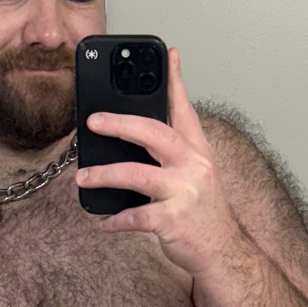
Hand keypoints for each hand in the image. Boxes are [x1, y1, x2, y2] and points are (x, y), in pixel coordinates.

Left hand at [77, 49, 243, 277]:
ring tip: (82, 177)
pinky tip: (103, 220)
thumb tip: (136, 138)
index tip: (170, 54)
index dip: (176, 81)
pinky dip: (115, 219)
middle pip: (154, 133)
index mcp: (198, 152)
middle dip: (120, 123)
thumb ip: (174, 154)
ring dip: (104, 174)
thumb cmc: (204, 213)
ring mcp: (184, 193)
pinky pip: (135, 216)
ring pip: (136, 174)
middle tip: (94, 120)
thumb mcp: (197, 176)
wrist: (224, 252)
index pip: (185, 110)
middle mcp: (193, 166)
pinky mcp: (172, 220)